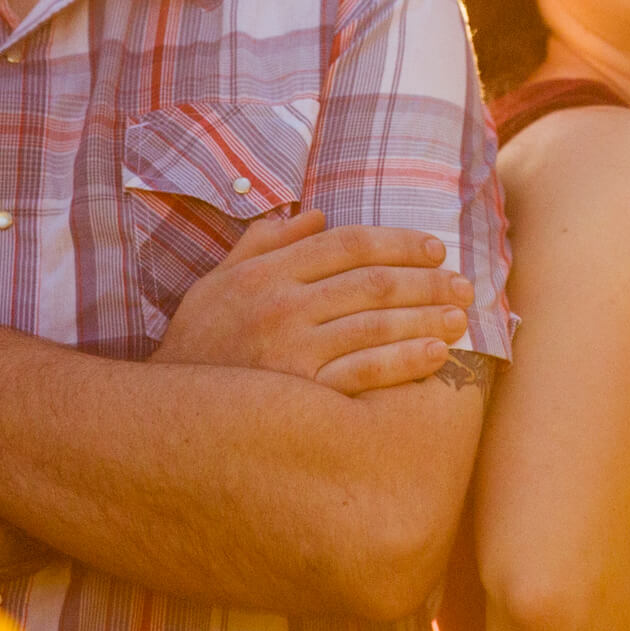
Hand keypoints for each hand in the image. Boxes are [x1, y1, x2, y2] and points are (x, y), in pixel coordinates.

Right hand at [150, 209, 475, 395]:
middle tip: (464, 283)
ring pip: (378, 323)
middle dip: (428, 278)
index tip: (435, 248)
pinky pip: (367, 372)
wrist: (165, 416)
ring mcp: (293, 349)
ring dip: (427, 316)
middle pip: (374, 281)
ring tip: (461, 315)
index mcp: (267, 271)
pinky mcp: (303, 393)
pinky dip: (406, 360)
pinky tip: (437, 355)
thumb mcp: (217, 282)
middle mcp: (283, 304)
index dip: (399, 242)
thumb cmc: (198, 345)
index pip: (349, 244)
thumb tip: (313, 214)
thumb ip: (263, 243)